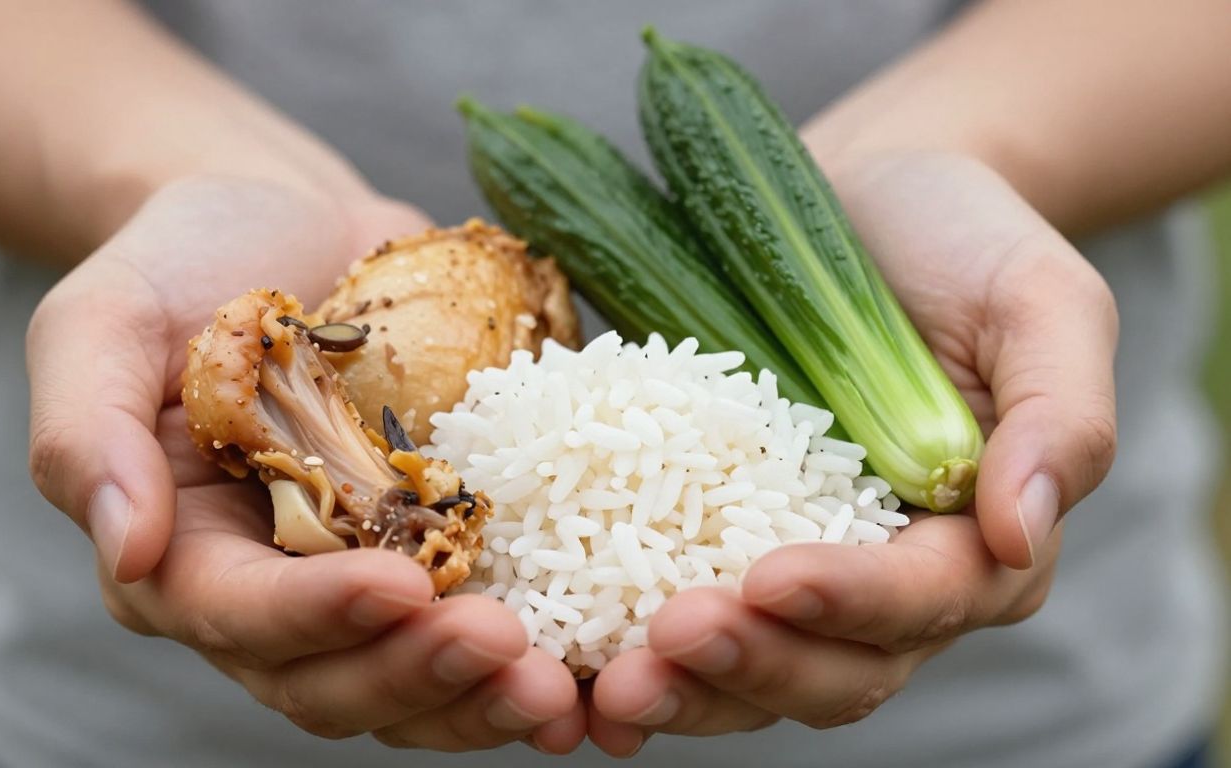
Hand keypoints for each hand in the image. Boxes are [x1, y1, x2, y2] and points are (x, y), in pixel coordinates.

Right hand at [26, 176, 583, 751]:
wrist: (280, 221)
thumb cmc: (178, 265)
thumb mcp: (100, 325)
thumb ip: (88, 436)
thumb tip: (125, 549)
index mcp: (180, 557)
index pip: (241, 618)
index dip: (319, 616)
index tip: (403, 585)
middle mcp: (270, 590)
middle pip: (331, 680)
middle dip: (417, 674)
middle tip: (507, 649)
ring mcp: (359, 573)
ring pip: (410, 680)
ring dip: (482, 697)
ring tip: (559, 688)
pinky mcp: (433, 542)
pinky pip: (478, 619)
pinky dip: (529, 654)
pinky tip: (591, 663)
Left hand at [586, 152, 1117, 753]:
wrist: (868, 202)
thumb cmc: (966, 242)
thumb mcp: (1043, 305)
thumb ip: (1061, 420)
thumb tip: (1024, 532)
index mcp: (981, 543)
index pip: (924, 601)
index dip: (851, 603)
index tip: (771, 579)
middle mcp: (891, 581)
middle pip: (835, 669)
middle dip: (752, 665)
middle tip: (664, 642)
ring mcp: (799, 569)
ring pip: (753, 671)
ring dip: (684, 687)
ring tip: (610, 680)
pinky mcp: (717, 541)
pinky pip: (676, 612)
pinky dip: (630, 649)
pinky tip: (575, 661)